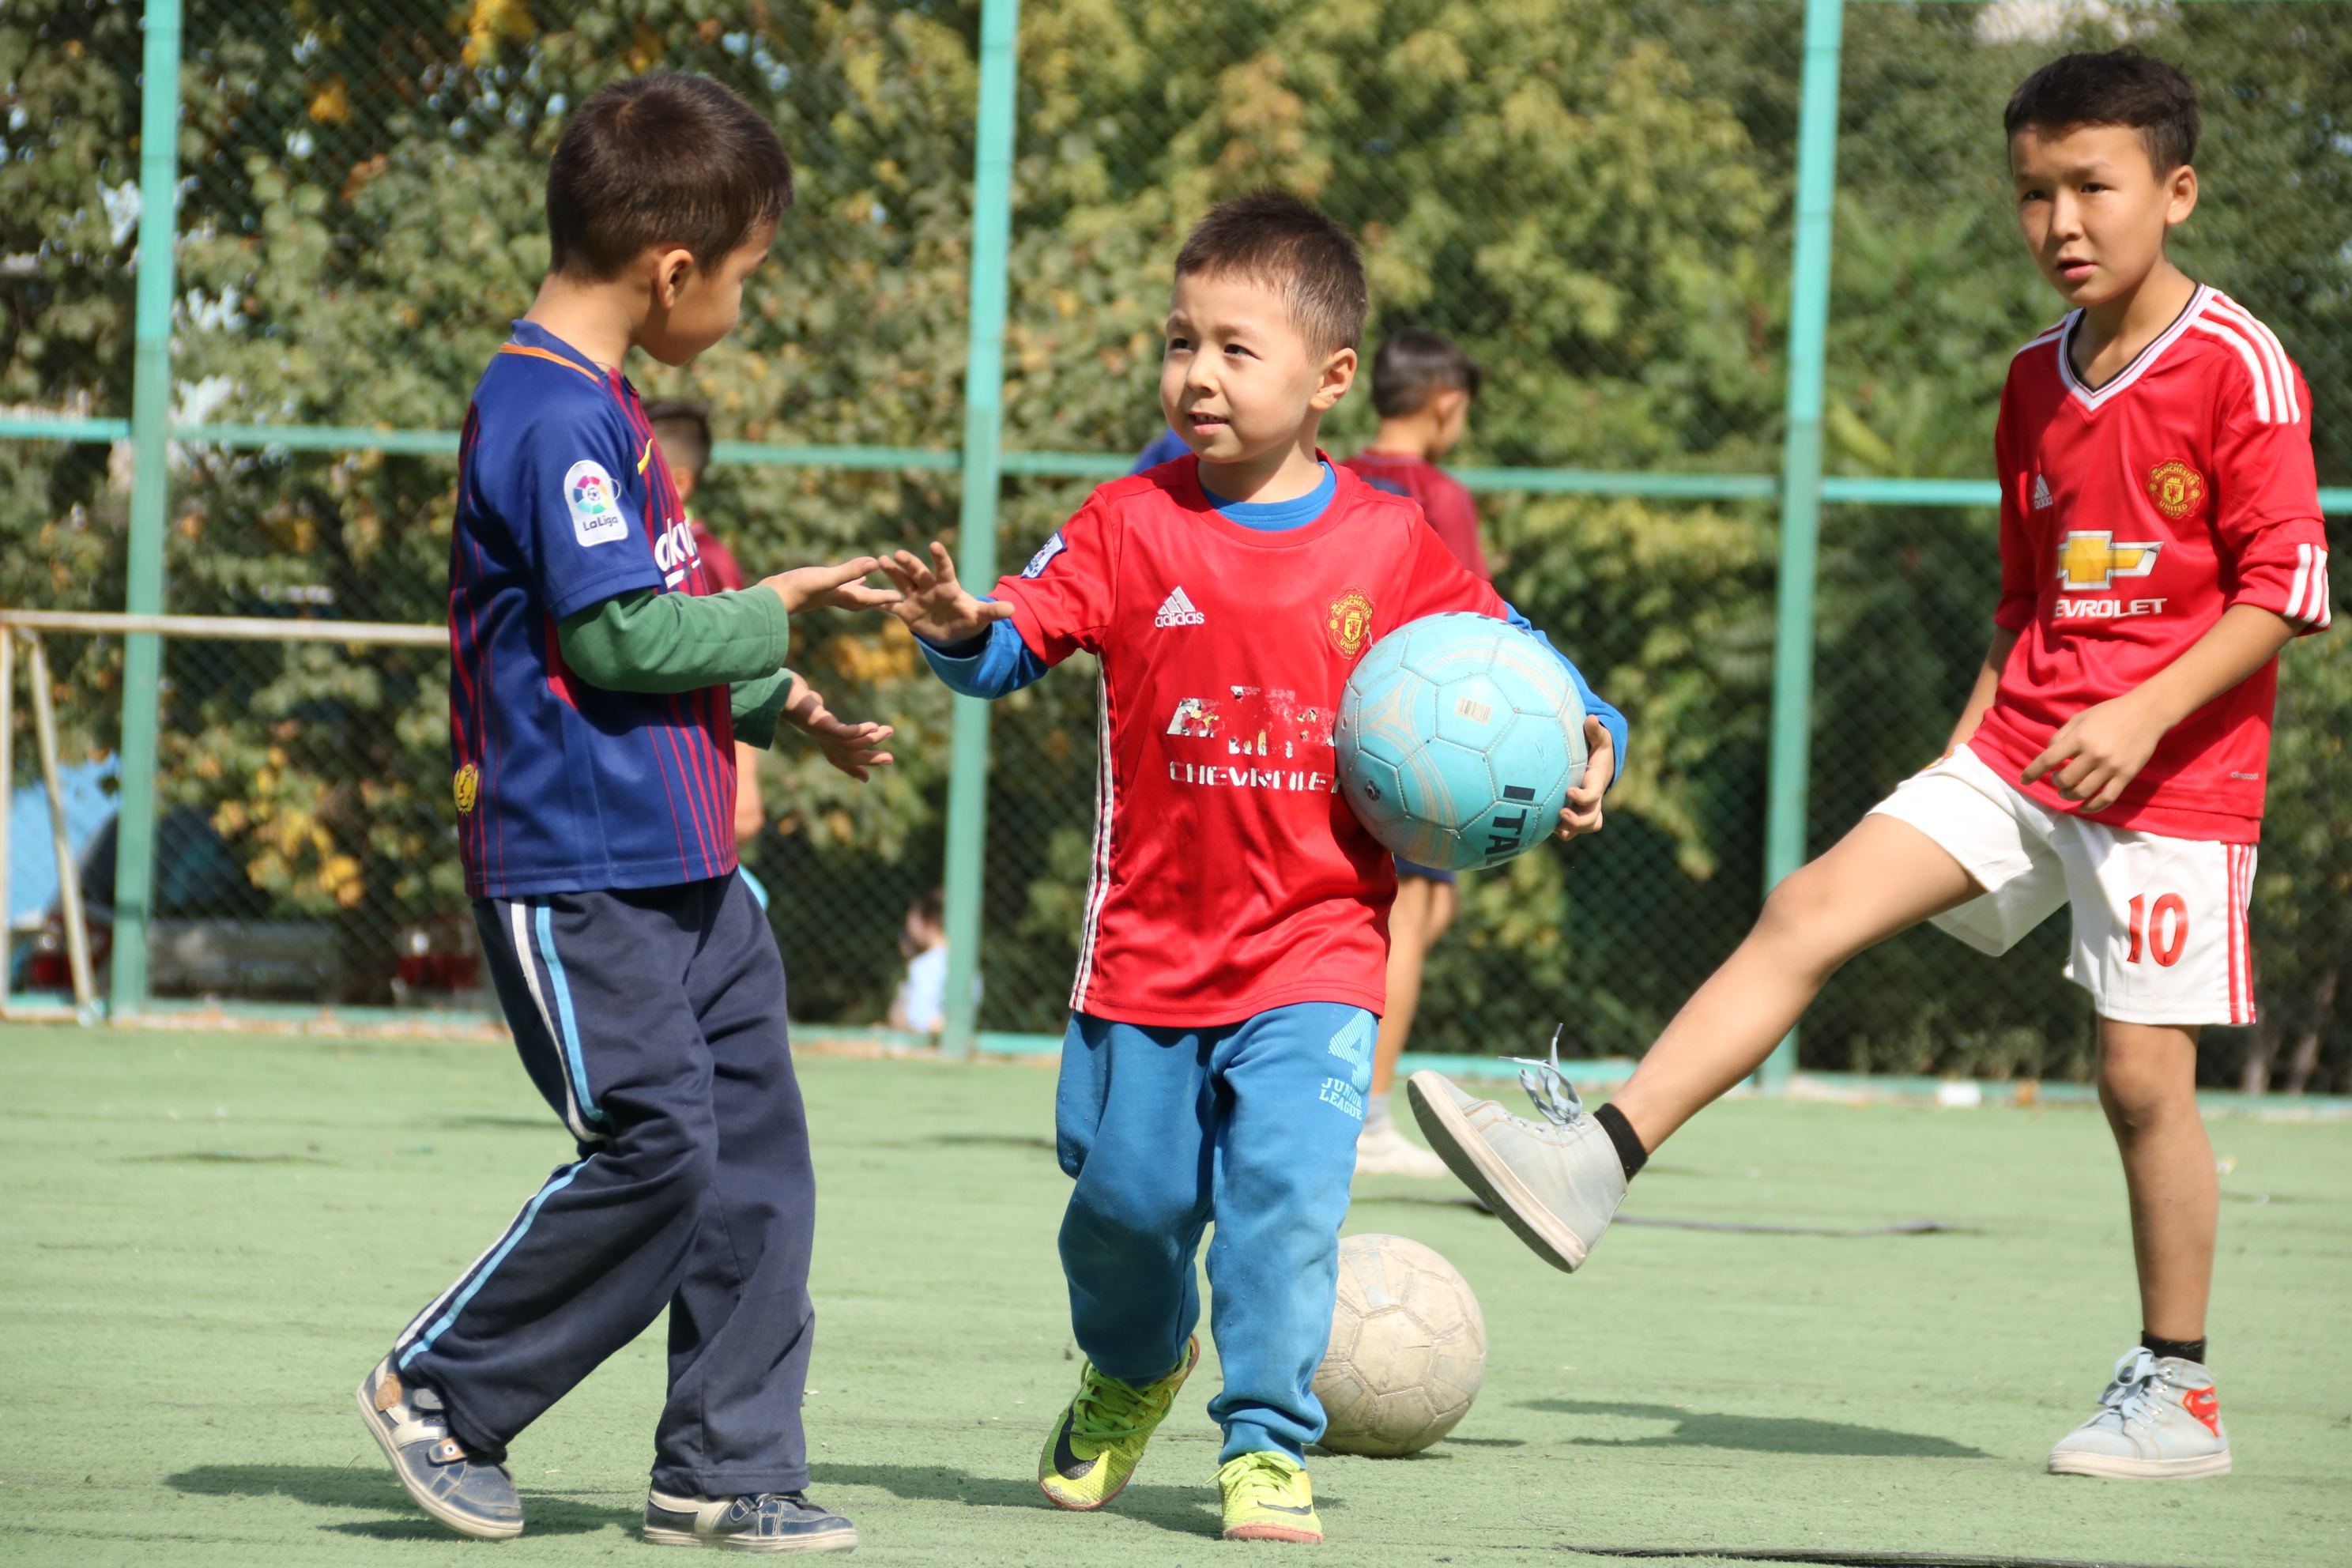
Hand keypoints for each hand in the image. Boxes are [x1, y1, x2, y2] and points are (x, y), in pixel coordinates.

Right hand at [757, 557, 899, 614]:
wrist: (772, 596)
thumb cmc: (798, 589)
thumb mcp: (827, 577)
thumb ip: (850, 571)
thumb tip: (875, 562)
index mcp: (843, 597)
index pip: (869, 598)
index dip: (885, 597)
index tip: (902, 598)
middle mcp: (836, 597)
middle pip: (863, 599)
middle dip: (877, 598)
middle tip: (893, 596)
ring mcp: (825, 593)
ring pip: (850, 591)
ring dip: (862, 588)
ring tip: (871, 581)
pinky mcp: (814, 586)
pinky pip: (837, 584)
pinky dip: (845, 579)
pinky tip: (845, 573)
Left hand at [781, 672, 896, 782]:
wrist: (777, 690)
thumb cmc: (792, 696)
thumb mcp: (804, 703)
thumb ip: (813, 706)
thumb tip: (817, 702)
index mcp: (820, 738)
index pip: (837, 759)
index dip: (852, 769)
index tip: (866, 778)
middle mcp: (821, 739)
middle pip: (848, 756)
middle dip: (870, 759)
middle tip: (891, 759)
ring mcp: (820, 733)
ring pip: (849, 745)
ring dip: (872, 740)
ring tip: (889, 730)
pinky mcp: (820, 723)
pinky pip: (842, 733)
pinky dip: (858, 732)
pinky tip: (871, 726)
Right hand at [879, 542, 1015, 644]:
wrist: (953, 633)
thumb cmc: (968, 619)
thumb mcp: (981, 617)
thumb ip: (993, 612)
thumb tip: (1012, 609)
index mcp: (947, 586)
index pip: (944, 569)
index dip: (940, 558)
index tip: (935, 546)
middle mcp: (929, 588)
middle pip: (918, 573)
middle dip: (909, 564)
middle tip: (898, 554)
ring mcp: (915, 598)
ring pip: (901, 582)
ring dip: (892, 573)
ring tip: (880, 560)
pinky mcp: (905, 611)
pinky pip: (890, 605)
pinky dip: (879, 601)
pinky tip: (865, 593)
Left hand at [1555, 716, 1613, 840]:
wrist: (1600, 765)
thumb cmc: (1597, 750)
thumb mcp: (1599, 739)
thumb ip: (1595, 730)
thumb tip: (1591, 717)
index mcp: (1597, 783)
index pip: (1594, 795)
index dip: (1583, 797)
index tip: (1569, 790)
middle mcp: (1593, 800)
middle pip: (1592, 820)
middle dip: (1577, 821)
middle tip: (1560, 812)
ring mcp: (1585, 809)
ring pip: (1585, 828)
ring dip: (1570, 829)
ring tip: (1552, 825)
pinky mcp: (1576, 813)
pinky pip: (1571, 830)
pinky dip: (1561, 831)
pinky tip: (1543, 825)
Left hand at [2019, 692, 2163, 811]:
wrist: (2147, 712)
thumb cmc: (2110, 713)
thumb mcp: (2080, 718)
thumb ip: (2062, 736)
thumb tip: (2048, 754)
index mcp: (2079, 737)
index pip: (2048, 760)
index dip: (2032, 772)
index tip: (2024, 780)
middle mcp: (2093, 753)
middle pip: (2065, 780)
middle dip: (2057, 783)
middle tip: (2058, 781)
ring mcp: (2111, 766)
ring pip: (2083, 792)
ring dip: (2070, 796)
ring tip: (2067, 793)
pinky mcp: (2126, 775)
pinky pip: (2106, 798)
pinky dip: (2092, 807)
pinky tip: (2084, 807)